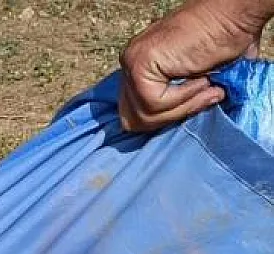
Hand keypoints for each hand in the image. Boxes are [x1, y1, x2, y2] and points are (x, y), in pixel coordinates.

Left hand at [118, 0, 271, 131]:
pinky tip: (200, 78)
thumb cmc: (223, 43)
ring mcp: (131, 63)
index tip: (194, 105)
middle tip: (203, 97)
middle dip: (169, 117)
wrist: (234, 17)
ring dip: (182, 106)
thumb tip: (172, 125)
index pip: (133, 113)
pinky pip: (155, 103)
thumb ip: (176, 101)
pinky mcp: (139, 64)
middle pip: (133, 120)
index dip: (162, 119)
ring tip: (205, 85)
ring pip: (144, 115)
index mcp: (139, 68)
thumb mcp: (195, 82)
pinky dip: (183, 97)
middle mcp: (129, 64)